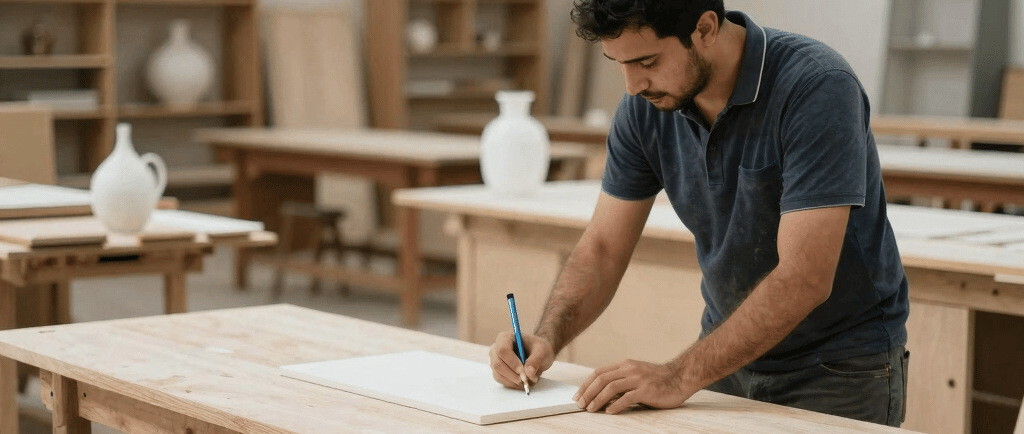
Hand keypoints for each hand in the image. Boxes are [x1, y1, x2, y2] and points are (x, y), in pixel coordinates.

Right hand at [489, 332, 554, 388]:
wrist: (536, 353)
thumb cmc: (537, 348)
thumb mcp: (542, 350)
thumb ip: (536, 360)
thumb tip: (529, 373)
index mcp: (505, 338)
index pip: (503, 350)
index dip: (512, 362)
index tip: (523, 371)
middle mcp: (496, 349)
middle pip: (498, 364)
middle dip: (512, 374)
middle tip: (526, 380)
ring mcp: (495, 361)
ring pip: (498, 374)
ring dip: (513, 381)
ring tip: (527, 380)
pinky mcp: (497, 371)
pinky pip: (501, 380)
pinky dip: (512, 384)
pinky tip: (522, 382)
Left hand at [574, 359, 695, 414]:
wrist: (680, 377)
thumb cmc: (657, 380)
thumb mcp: (636, 375)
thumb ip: (621, 381)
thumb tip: (601, 396)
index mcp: (625, 365)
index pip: (599, 372)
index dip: (586, 384)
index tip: (578, 395)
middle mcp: (630, 369)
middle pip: (602, 379)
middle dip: (588, 392)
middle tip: (580, 404)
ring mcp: (638, 379)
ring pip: (611, 387)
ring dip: (598, 399)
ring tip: (591, 409)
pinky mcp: (647, 390)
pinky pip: (627, 398)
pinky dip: (616, 405)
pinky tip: (610, 412)